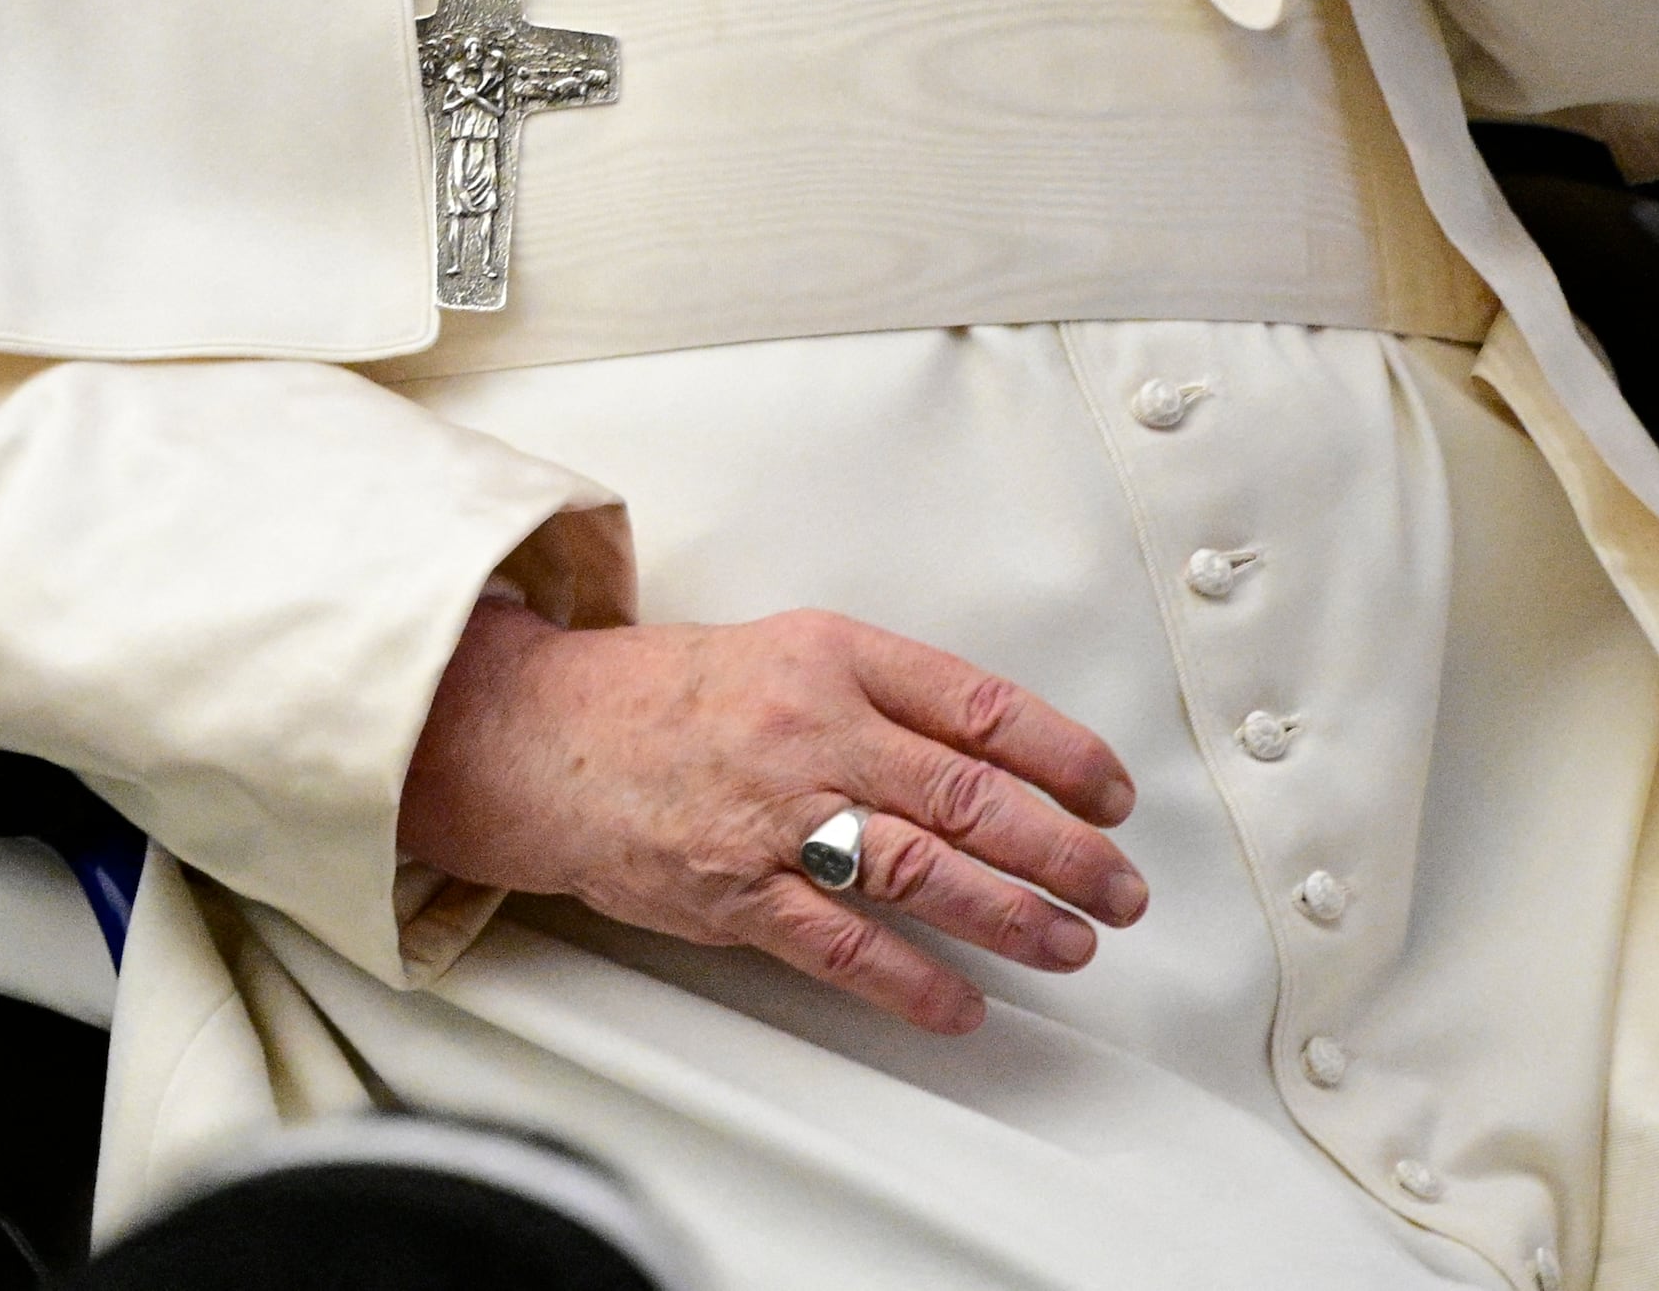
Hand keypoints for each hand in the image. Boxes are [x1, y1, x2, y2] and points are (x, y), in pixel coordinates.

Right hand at [397, 598, 1143, 1035]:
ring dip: (1013, 916)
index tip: (1112, 793)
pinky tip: (962, 1004)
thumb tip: (996, 753)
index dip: (1063, 755)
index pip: (979, 706)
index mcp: (832, 657)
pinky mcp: (735, 892)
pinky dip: (914, 982)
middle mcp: (811, 731)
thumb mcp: (784, 654)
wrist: (539, 736)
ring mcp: (773, 816)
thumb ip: (882, 694)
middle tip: (1119, 888)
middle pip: (971, 796)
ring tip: (1069, 942)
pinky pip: (844, 945)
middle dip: (1065, 852)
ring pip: (923, 870)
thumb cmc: (664, 697)